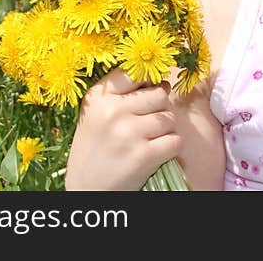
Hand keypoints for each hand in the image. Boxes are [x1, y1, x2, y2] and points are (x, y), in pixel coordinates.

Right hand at [64, 69, 181, 189]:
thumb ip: (121, 94)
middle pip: (160, 94)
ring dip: (166, 130)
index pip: (135, 72)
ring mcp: (128, 133)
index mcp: (99, 98)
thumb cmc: (95, 149)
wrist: (87, 190)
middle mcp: (112, 111)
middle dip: (159, 109)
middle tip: (147, 125)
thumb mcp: (96, 114)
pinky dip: (170, 148)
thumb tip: (162, 81)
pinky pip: (175, 140)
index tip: (149, 91)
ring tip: (148, 141)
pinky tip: (155, 154)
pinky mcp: (143, 155)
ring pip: (170, 117)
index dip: (148, 80)